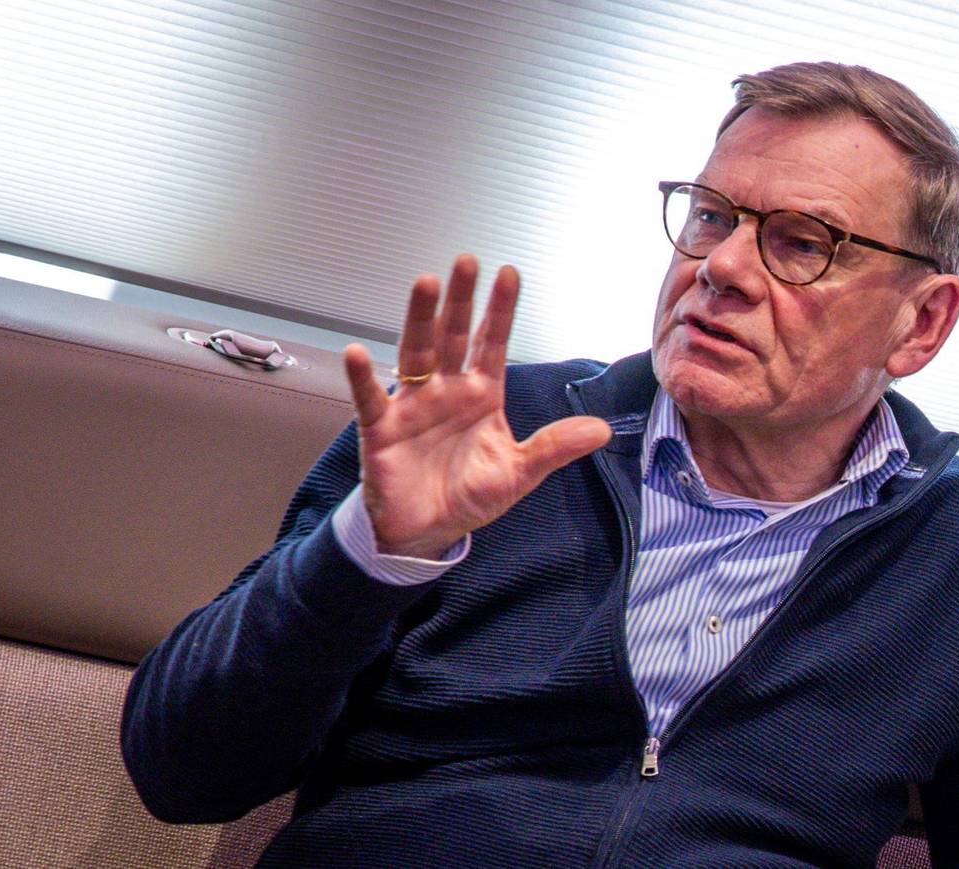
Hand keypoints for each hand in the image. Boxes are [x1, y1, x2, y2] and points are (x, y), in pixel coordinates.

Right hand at [343, 254, 611, 558]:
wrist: (427, 533)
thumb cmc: (468, 496)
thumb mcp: (519, 473)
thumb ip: (554, 447)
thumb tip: (601, 430)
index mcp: (481, 395)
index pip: (492, 343)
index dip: (501, 310)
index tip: (509, 273)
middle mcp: (447, 390)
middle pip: (453, 335)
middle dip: (461, 299)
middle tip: (466, 260)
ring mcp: (413, 405)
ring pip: (416, 352)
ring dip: (420, 318)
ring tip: (425, 283)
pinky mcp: (382, 429)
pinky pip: (371, 399)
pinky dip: (363, 377)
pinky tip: (357, 353)